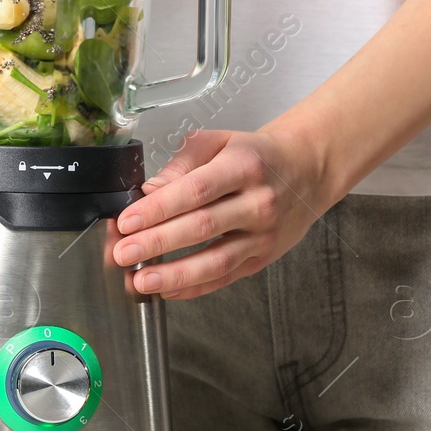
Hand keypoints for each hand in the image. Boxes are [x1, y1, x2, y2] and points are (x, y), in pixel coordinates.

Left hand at [112, 127, 337, 300]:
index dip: (159, 208)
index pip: (196, 190)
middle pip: (203, 227)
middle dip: (157, 243)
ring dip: (175, 273)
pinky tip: (168, 289)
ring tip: (141, 280)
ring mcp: (263, 235)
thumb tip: (150, 190)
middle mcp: (258, 202)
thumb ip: (183, 163)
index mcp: (244, 166)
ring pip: (216, 260)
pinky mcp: (263, 258)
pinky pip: (226, 277)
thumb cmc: (255, 155)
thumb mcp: (220, 141)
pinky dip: (195, 287)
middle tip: (123, 252)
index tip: (127, 221)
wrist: (306, 171)